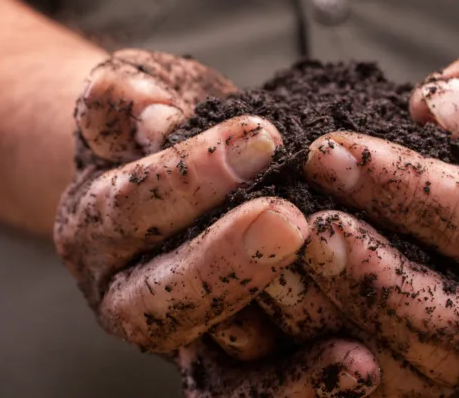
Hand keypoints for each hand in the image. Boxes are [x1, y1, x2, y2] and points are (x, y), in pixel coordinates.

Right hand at [54, 49, 380, 396]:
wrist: (165, 162)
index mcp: (97, 224)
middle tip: (289, 222)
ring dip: (279, 357)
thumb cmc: (160, 121)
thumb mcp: (134, 90)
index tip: (261, 136)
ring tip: (344, 334)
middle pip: (160, 300)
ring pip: (211, 369)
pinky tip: (361, 364)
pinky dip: (302, 385)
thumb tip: (152, 116)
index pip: (131, 205)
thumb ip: (126, 97)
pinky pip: (253, 391)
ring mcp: (176, 334)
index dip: (191, 175)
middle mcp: (125, 292)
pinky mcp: (223, 361)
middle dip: (225, 263)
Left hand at [297, 42, 458, 392]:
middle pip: (455, 327)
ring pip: (405, 371)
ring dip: (335, 324)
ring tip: (274, 268)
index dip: (409, 189)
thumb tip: (441, 109)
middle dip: (374, 276)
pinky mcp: (414, 379)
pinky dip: (308, 359)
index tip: (328, 149)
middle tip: (308, 226)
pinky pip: (360, 388)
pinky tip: (265, 305)